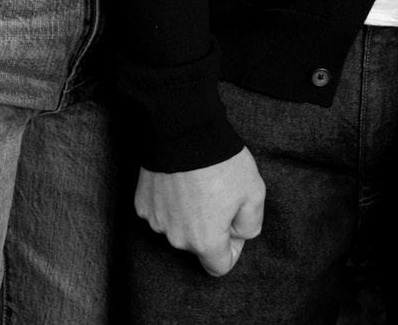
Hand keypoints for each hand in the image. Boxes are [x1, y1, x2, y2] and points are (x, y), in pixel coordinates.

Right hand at [134, 150, 264, 275]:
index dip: (233, 248)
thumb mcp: (254, 191)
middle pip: (199, 244)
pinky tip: (179, 179)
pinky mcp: (143, 205)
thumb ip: (251, 222)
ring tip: (199, 182)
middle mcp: (177, 238)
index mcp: (205, 240)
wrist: (185, 132)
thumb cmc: (222, 162)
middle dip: (211, 225)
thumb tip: (240, 234)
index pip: (219, 266)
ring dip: (189, 213)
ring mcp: (156, 222)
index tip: (235, 224)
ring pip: (179, 227)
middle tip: (219, 193)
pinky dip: (170, 201)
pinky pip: (161, 211)